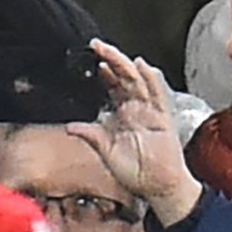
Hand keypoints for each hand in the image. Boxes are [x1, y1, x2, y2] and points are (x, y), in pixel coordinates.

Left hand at [65, 40, 198, 224]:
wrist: (157, 186)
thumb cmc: (135, 171)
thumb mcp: (106, 152)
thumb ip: (91, 136)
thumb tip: (70, 126)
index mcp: (122, 115)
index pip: (113, 86)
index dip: (104, 72)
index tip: (92, 58)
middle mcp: (136, 109)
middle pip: (122, 77)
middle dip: (110, 59)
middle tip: (96, 44)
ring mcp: (149, 111)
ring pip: (136, 81)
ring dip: (123, 64)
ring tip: (110, 51)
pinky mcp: (161, 118)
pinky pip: (156, 95)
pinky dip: (149, 79)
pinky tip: (140, 66)